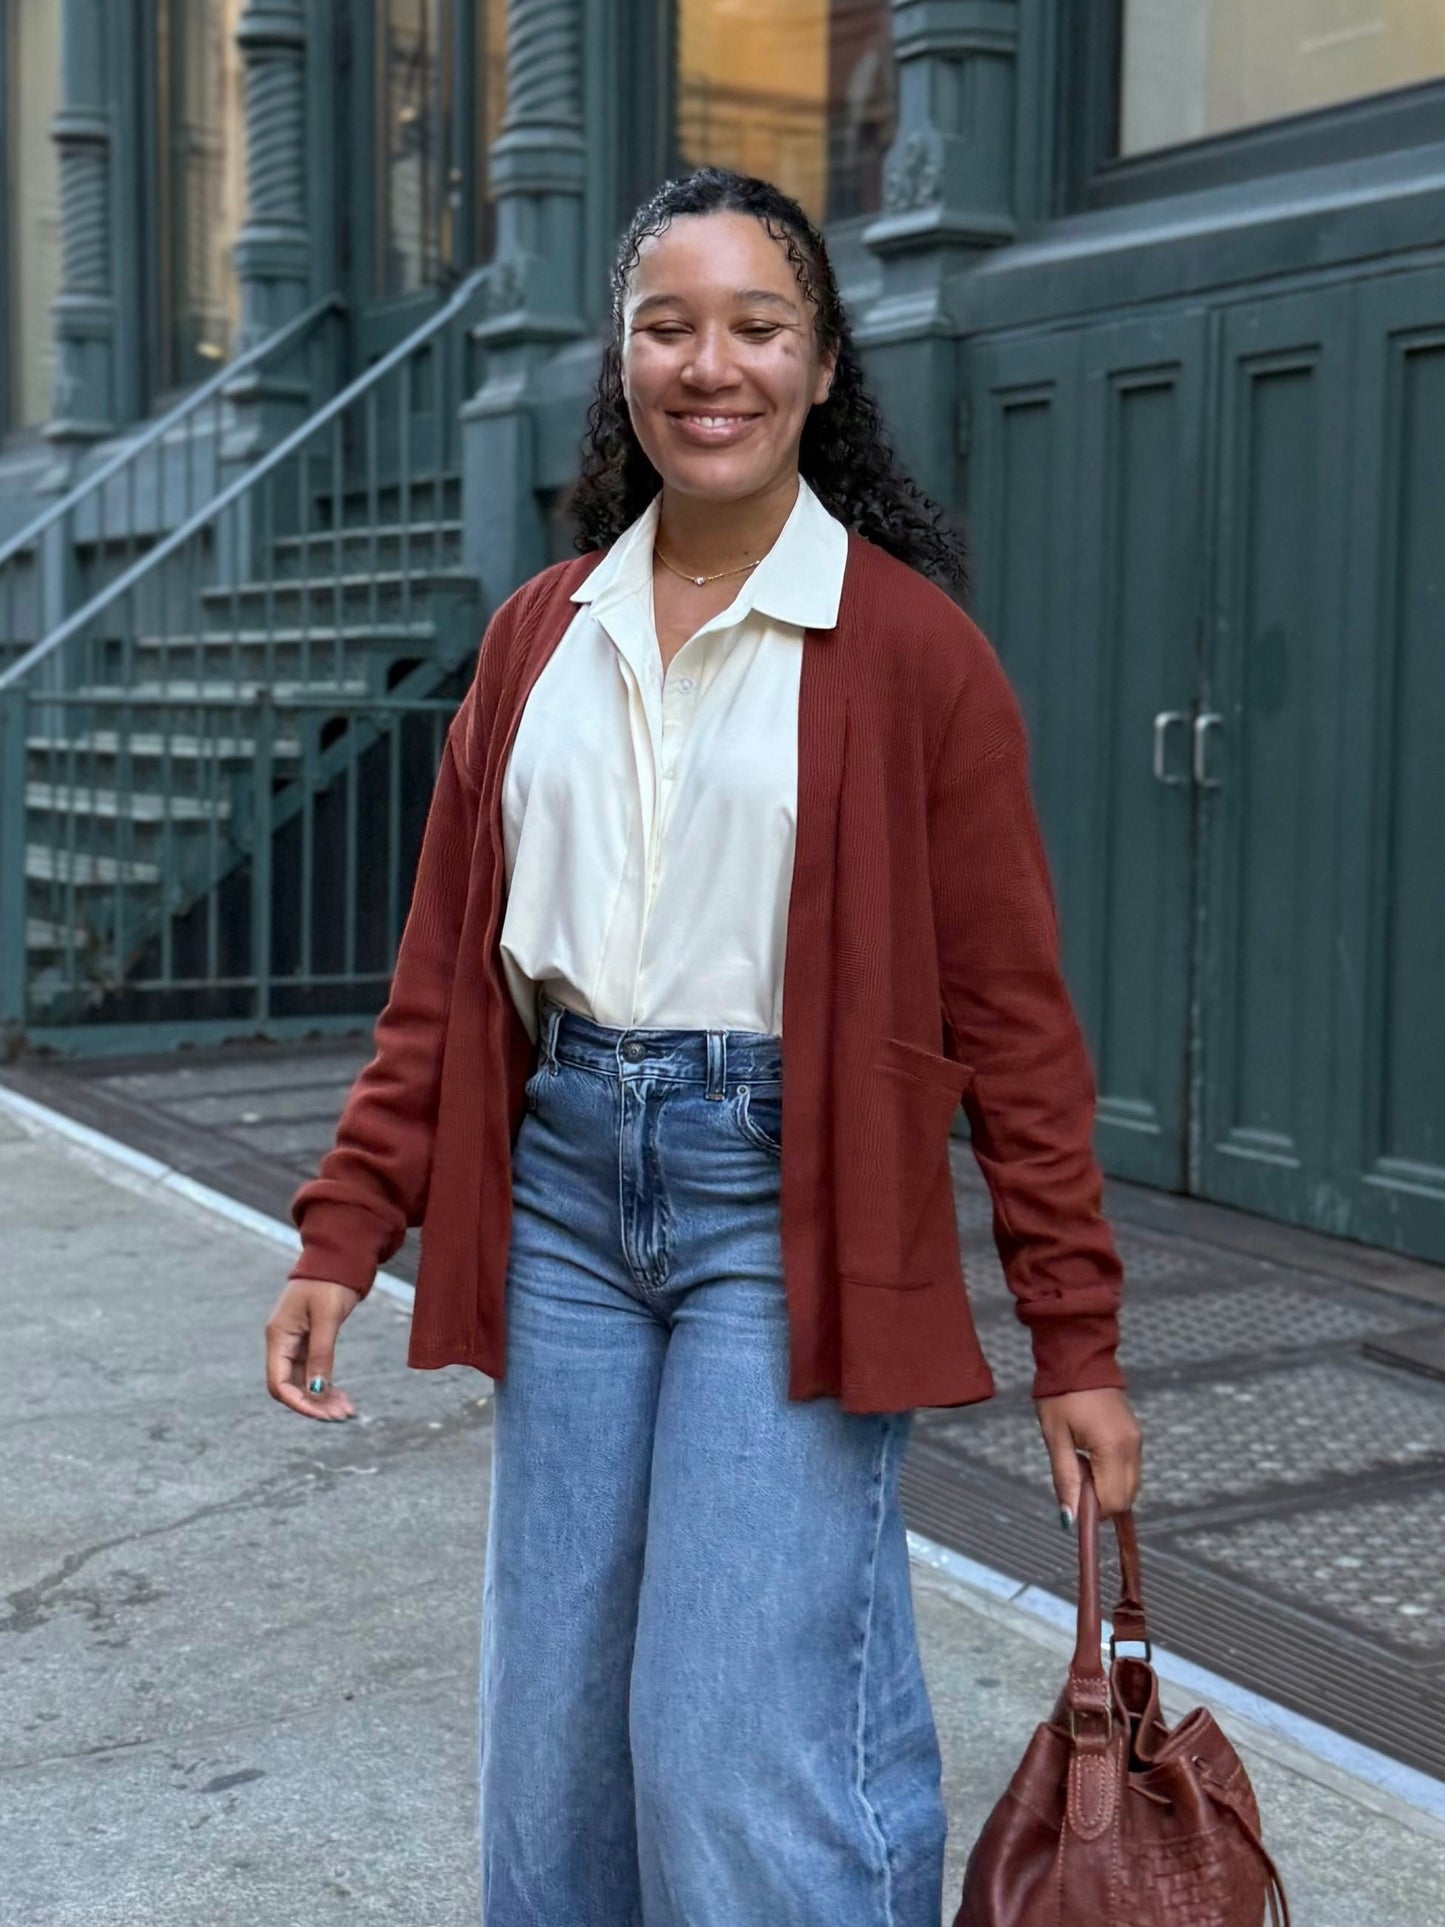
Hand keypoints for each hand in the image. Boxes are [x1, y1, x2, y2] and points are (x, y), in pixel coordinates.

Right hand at [265, 1277, 361, 1420]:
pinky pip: (314, 1372)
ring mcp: (295, 1343)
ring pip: (304, 1382)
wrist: (338, 1258)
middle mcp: (282, 1343)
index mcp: (279, 1336)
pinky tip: (343, 1398)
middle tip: (342, 1416)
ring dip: (323, 1399)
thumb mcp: (327, 1317)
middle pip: (291, 1386)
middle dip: (314, 1405)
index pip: (278, 1382)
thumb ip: (322, 1353)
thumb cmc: (330, 1282)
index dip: (298, 1403)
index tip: (323, 1414)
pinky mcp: (309, 1341)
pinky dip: (327, 1386)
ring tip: (347, 1411)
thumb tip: (318, 1390)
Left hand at [1035, 1387, 1141, 1521]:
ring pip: (1131, 1486)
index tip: (1072, 1500)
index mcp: (1113, 1447)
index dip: (1093, 1511)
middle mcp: (1132, 1447)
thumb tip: (1069, 1519)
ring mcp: (1137, 1440)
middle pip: (1127, 1498)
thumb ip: (1065, 1479)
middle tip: (1076, 1479)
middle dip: (1102, 1502)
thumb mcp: (1055, 1437)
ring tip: (1082, 1464)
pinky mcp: (1136, 1435)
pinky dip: (1114, 1475)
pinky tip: (1092, 1458)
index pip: (1113, 1501)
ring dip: (1108, 1488)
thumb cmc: (1060, 1396)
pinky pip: (1131, 1469)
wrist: (1079, 1358)